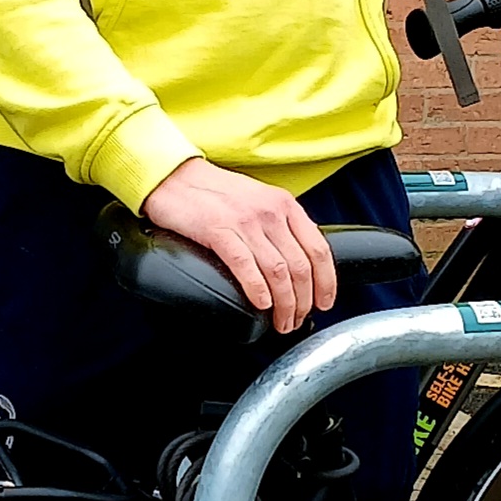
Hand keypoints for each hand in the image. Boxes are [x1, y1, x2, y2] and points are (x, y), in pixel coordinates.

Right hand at [141, 156, 338, 333]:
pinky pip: (246, 265)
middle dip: (303, 302)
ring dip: (284, 304)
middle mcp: (270, 212)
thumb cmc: (214, 193)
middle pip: (300, 266)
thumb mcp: (258, 201)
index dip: (326, 282)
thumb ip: (279, 225)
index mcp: (284, 204)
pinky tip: (261, 305)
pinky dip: (258, 290)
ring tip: (280, 322)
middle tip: (297, 321)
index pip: (318, 248)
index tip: (324, 303)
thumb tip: (296, 261)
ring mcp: (245, 221)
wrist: (174, 177)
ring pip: (278, 271)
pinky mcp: (218, 230)